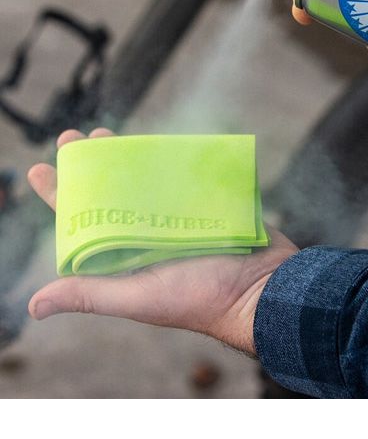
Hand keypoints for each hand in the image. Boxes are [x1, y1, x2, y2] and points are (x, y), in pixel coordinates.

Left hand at [27, 128, 297, 354]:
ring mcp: (176, 218)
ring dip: (123, 157)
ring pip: (143, 182)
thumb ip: (91, 294)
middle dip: (90, 165)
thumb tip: (33, 304)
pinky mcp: (204, 205)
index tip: (41, 168)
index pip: (83, 222)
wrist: (263, 288)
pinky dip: (166, 160)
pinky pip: (179, 178)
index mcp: (124, 257)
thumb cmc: (201, 298)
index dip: (60, 195)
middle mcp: (146, 236)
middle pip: (110, 194)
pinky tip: (152, 142)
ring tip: (104, 134)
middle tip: (75, 136)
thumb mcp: (140, 297)